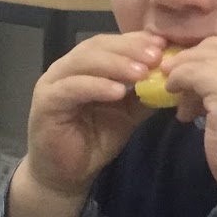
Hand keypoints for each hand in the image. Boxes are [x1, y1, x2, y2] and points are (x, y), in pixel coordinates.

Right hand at [24, 31, 163, 197]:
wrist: (67, 175)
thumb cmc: (94, 140)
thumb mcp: (127, 114)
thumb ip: (143, 94)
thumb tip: (170, 78)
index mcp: (85, 66)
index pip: (110, 43)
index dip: (135, 41)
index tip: (163, 45)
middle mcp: (66, 68)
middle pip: (97, 46)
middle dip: (129, 49)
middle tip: (156, 57)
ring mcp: (53, 83)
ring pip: (83, 62)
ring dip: (115, 65)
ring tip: (142, 73)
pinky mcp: (46, 103)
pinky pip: (71, 89)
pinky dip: (96, 86)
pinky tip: (118, 92)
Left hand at [163, 37, 216, 188]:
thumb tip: (200, 85)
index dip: (213, 54)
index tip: (194, 69)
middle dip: (196, 58)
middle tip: (176, 74)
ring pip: (206, 57)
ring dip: (183, 68)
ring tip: (172, 87)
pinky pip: (195, 72)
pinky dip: (179, 78)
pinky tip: (172, 91)